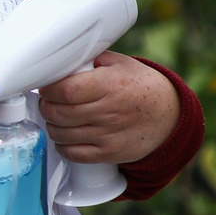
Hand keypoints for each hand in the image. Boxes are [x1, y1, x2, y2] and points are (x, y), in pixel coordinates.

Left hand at [37, 51, 179, 164]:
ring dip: (51, 125)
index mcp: (110, 85)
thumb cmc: (141, 86)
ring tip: (56, 116)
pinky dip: (62, 145)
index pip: (66, 90)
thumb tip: (60, 60)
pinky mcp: (109, 153)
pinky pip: (73, 154)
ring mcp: (108, 135)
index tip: (46, 86)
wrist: (169, 117)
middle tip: (48, 101)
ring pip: (61, 134)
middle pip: (59, 113)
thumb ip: (91, 60)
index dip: (48, 89)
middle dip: (46, 105)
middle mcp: (109, 111)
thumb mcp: (121, 64)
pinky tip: (65, 135)